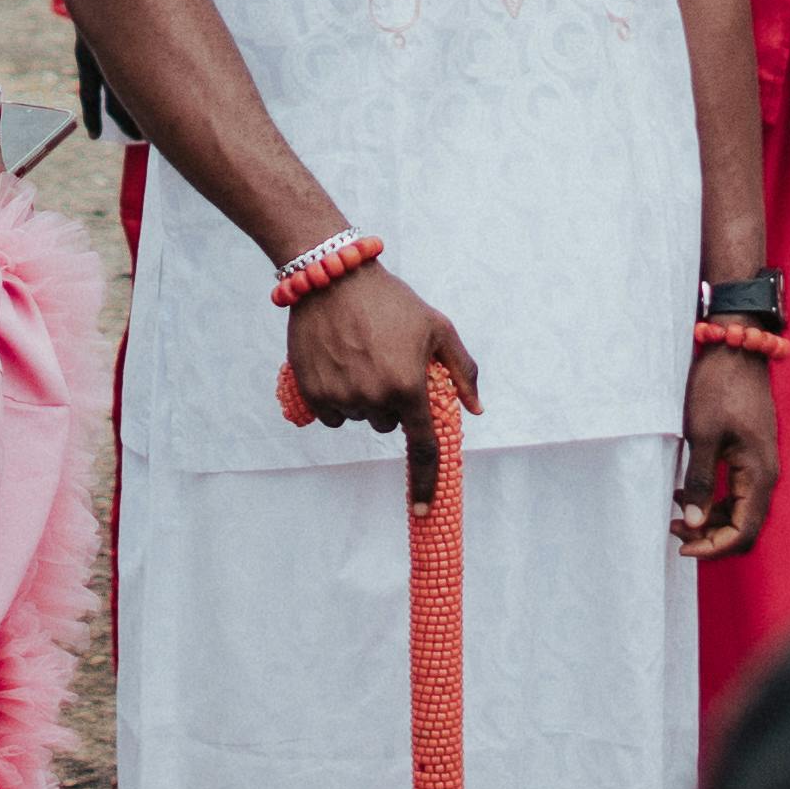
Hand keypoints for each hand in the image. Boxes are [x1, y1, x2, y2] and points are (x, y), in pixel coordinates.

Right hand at [285, 265, 478, 497]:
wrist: (333, 278)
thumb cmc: (391, 301)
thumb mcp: (437, 327)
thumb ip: (461, 371)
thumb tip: (475, 409)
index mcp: (409, 385)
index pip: (423, 446)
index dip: (426, 482)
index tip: (424, 510)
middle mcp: (375, 397)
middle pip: (389, 424)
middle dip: (391, 403)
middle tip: (385, 364)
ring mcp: (342, 396)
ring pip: (360, 418)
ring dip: (363, 398)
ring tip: (359, 356)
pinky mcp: (313, 392)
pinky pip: (332, 415)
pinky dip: (337, 399)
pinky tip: (338, 367)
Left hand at [676, 337, 775, 554]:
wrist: (736, 347)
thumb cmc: (720, 387)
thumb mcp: (702, 435)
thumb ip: (699, 481)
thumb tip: (692, 522)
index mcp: (758, 474)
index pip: (743, 531)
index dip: (713, 547)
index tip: (682, 546)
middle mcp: (765, 473)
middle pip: (742, 525)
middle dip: (708, 535)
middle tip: (672, 528)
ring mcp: (760, 463)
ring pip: (738, 509)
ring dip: (708, 518)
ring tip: (673, 511)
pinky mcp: (751, 453)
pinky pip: (735, 490)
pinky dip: (712, 499)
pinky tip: (684, 491)